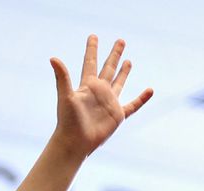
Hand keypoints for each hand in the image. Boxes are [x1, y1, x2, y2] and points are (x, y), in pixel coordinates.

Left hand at [52, 35, 152, 154]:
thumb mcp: (65, 96)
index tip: (93, 36)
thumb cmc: (68, 121)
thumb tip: (53, 58)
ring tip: (128, 60)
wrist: (74, 142)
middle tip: (120, 41)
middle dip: (114, 55)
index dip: (92, 49)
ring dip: (124, 72)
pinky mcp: (117, 115)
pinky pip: (132, 105)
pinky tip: (150, 90)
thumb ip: (62, 76)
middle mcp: (99, 91)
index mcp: (87, 85)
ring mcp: (109, 103)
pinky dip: (141, 99)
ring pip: (119, 83)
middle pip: (108, 68)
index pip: (90, 62)